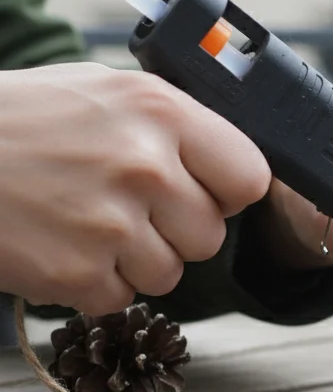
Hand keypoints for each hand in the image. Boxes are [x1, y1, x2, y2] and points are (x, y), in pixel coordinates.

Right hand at [0, 63, 270, 313]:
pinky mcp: (77, 271)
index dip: (226, 193)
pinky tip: (57, 246)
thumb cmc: (14, 121)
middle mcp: (147, 167)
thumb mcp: (100, 92)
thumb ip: (170, 123)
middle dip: (173, 233)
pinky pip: (120, 299)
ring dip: (132, 262)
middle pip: (210, 236)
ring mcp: (113, 223)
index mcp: (162, 113)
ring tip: (82, 224)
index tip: (204, 194)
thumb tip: (226, 161)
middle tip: (121, 210)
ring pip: (169, 274)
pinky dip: (90, 285)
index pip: (250, 177)